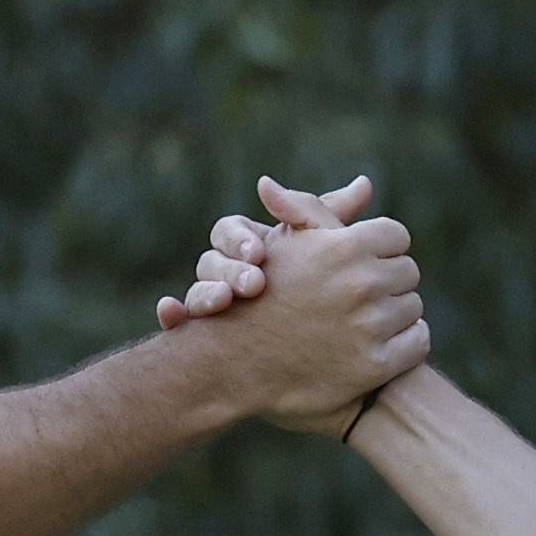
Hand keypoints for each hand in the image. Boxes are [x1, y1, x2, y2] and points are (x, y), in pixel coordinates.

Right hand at [154, 176, 426, 431]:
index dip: (377, 249)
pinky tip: (374, 347)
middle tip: (357, 297)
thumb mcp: (284, 243)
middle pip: (407, 272)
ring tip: (360, 322)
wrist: (236, 363)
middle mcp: (362, 284)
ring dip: (393, 314)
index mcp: (345, 246)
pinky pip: (418, 342)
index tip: (358, 265)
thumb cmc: (261, 295)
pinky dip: (403, 345)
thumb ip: (322, 209)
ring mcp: (370, 326)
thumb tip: (364, 183)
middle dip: (386, 281)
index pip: (396, 236)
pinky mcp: (376, 365)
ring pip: (413, 308)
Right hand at [155, 175, 366, 328]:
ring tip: (222, 303)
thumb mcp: (315, 251)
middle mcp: (218, 273)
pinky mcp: (195, 329)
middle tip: (248, 283)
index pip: (228, 232)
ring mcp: (206, 303)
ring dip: (202, 294)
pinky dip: (169, 312)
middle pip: (209, 262)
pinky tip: (170, 313)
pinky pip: (171, 316)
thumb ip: (330, 220)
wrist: (284, 351)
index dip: (239, 240)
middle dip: (226, 269)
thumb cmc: (306, 289)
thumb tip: (365, 184)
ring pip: (192, 290)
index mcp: (239, 248)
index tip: (257, 252)